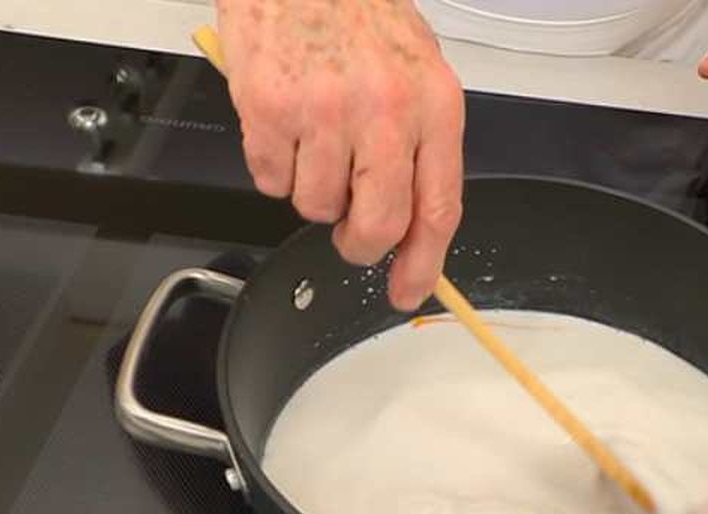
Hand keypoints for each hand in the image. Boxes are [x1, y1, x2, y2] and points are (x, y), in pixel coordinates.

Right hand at [216, 0, 464, 309]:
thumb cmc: (359, 11)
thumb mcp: (417, 71)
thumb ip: (420, 148)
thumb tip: (413, 229)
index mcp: (434, 104)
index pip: (437, 208)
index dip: (423, 263)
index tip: (408, 291)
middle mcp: (385, 111)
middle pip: (379, 224)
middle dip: (361, 244)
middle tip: (350, 233)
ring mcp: (325, 111)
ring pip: (316, 207)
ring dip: (312, 191)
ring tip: (314, 138)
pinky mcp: (270, 108)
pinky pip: (270, 180)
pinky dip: (273, 166)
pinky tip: (284, 123)